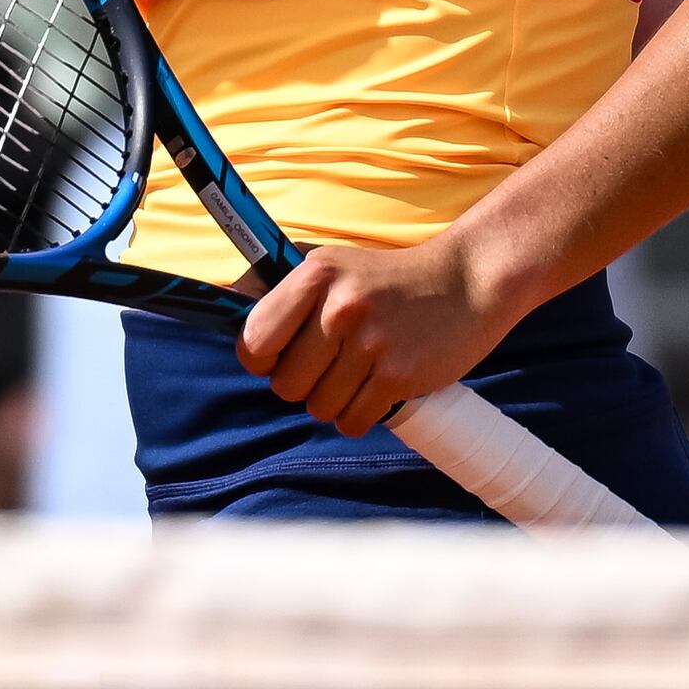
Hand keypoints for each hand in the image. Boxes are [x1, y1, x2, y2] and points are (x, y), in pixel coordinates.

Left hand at [237, 234, 517, 443]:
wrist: (469, 281)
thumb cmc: (390, 280)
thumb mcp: (334, 266)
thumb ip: (282, 291)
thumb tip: (220, 299)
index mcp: (316, 275)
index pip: (254, 342)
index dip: (263, 359)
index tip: (282, 356)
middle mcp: (340, 307)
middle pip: (285, 385)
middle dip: (304, 384)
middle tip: (332, 365)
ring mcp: (372, 342)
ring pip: (318, 408)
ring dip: (335, 401)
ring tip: (360, 373)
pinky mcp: (400, 375)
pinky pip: (353, 421)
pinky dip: (361, 415)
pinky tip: (377, 389)